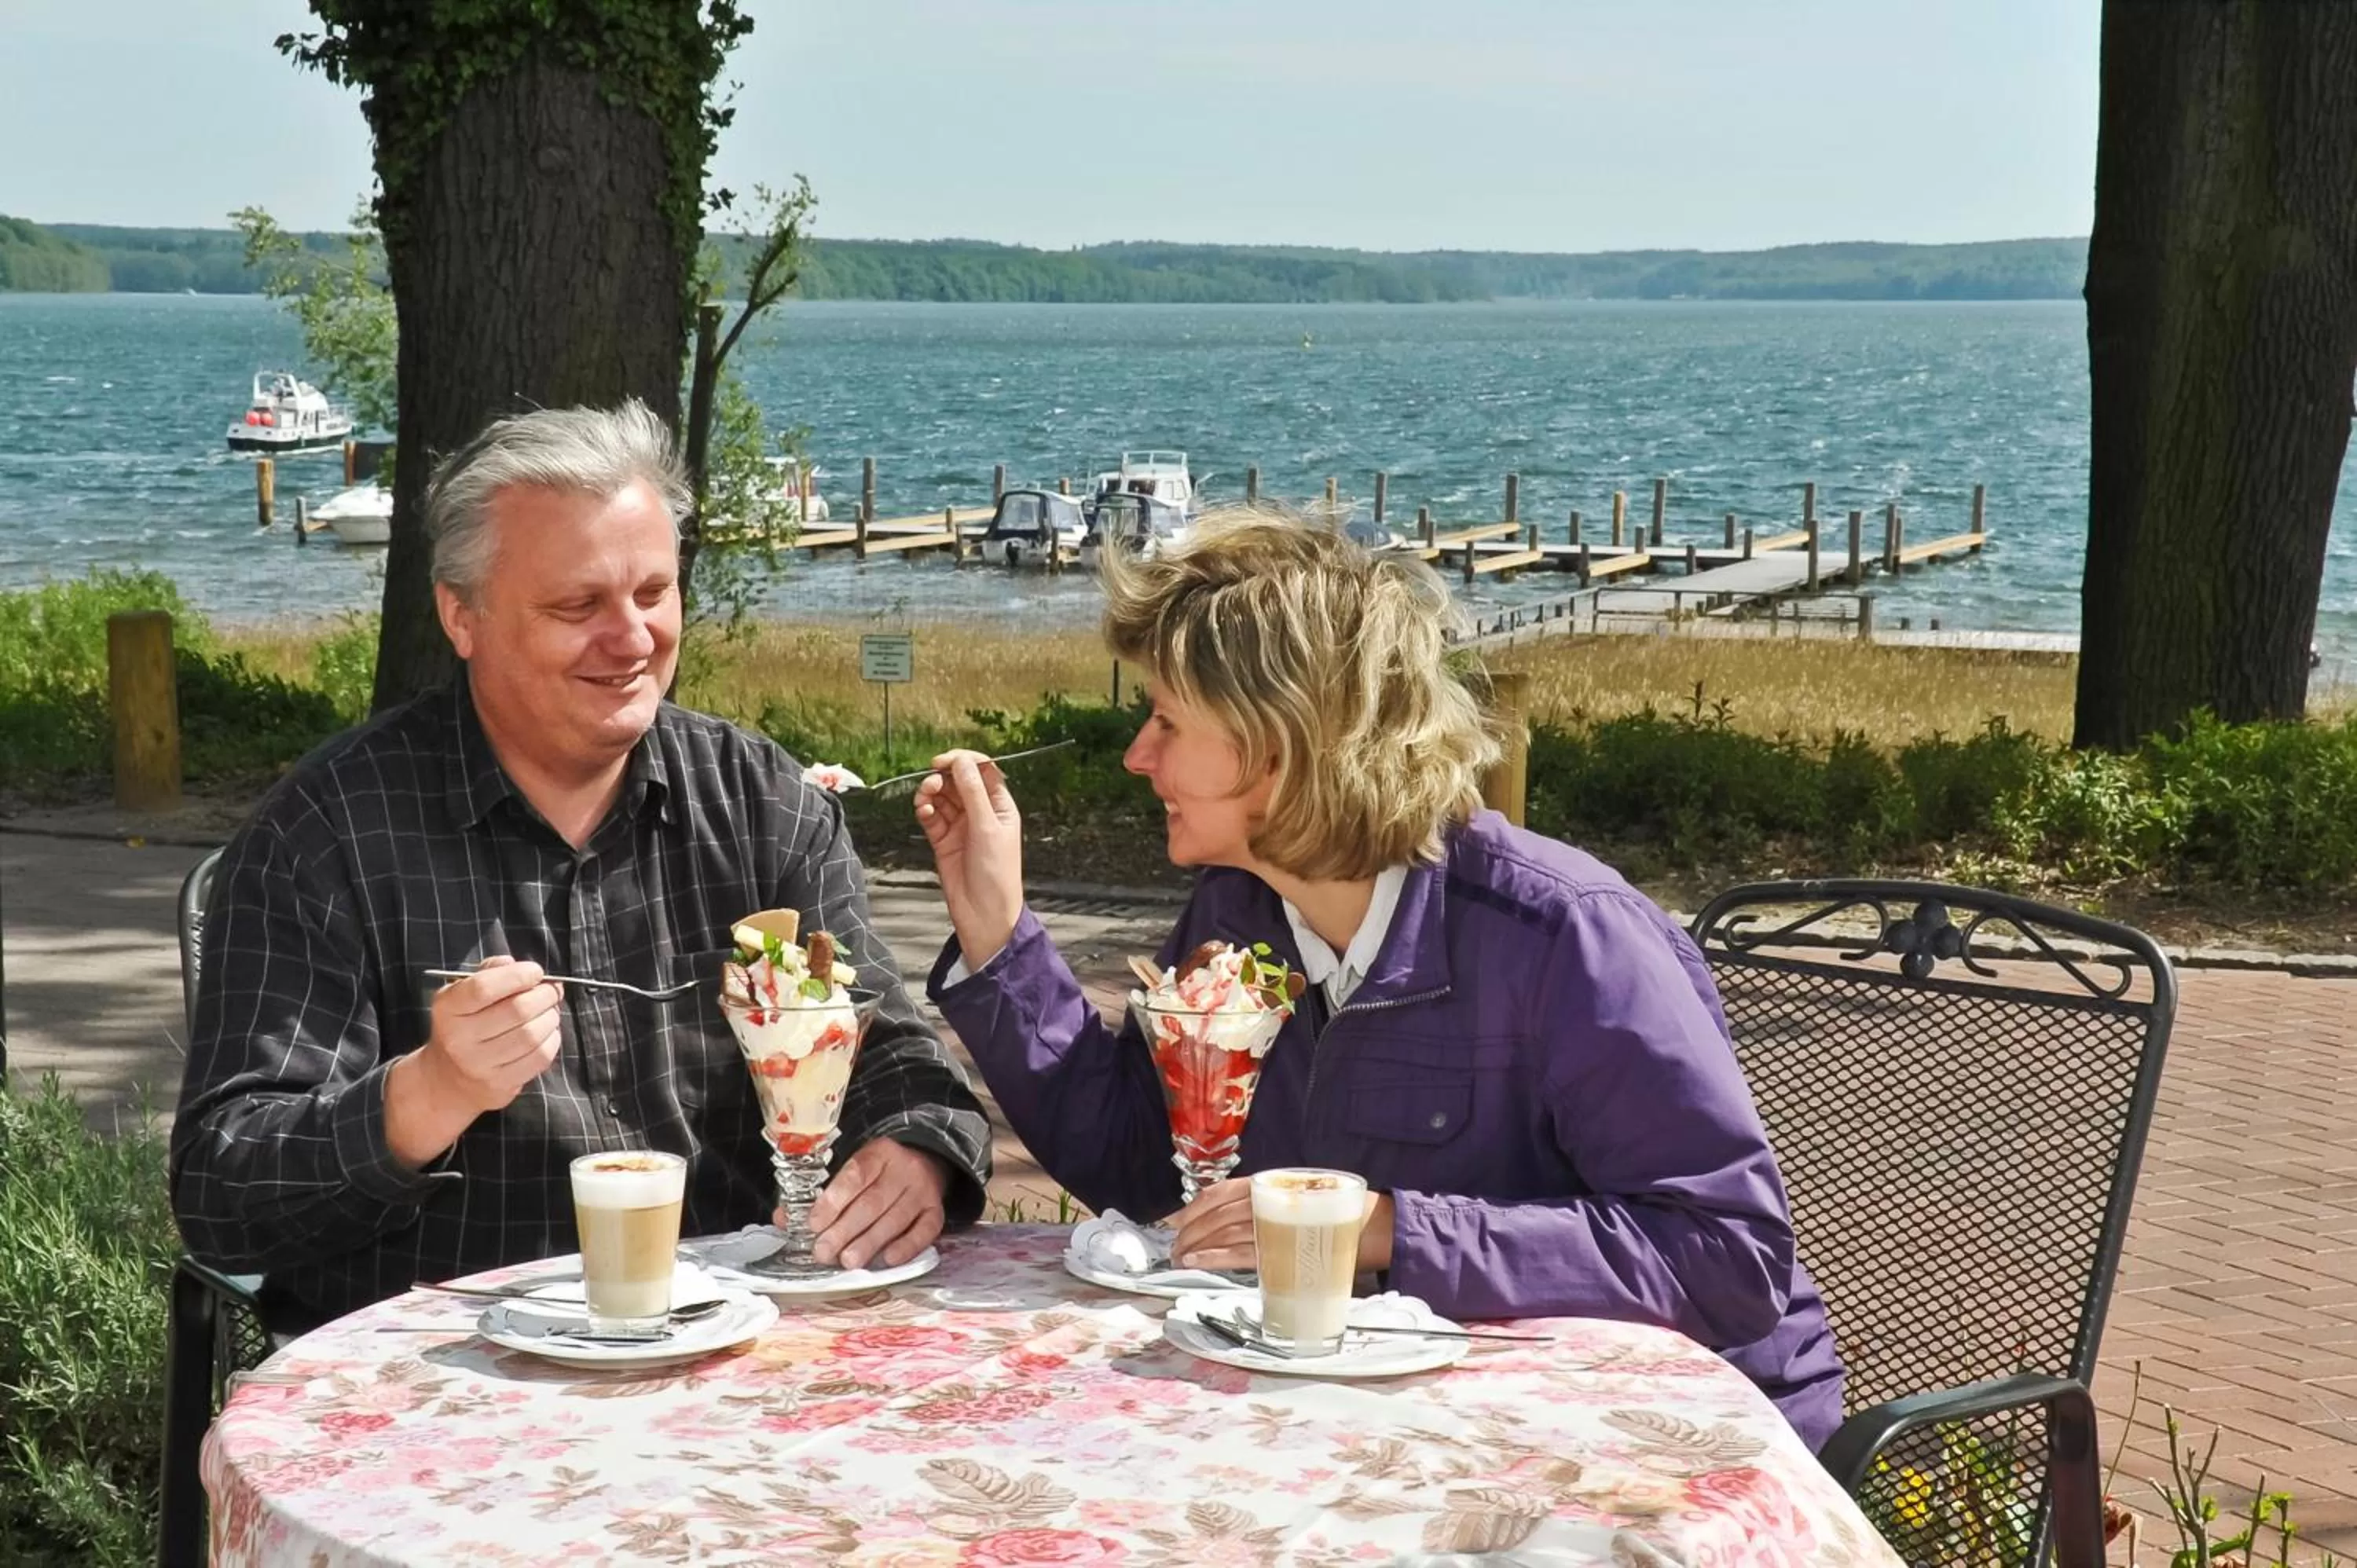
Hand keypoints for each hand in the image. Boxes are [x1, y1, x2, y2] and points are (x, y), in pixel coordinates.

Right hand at [420, 957, 565, 1115]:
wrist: (448, 1078)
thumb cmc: (465, 1024)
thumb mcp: (463, 993)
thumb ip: (488, 972)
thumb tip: (514, 964)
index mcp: (448, 1008)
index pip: (484, 988)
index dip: (518, 975)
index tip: (536, 972)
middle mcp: (459, 1038)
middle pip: (517, 1010)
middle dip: (545, 995)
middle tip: (552, 990)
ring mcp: (479, 1065)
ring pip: (532, 1035)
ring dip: (551, 1017)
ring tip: (550, 1011)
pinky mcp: (499, 1084)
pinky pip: (540, 1057)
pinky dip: (552, 1040)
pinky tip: (547, 1032)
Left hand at [797, 1137, 949, 1270]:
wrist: (926, 1163)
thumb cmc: (879, 1173)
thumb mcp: (853, 1171)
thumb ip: (822, 1195)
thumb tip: (784, 1219)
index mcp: (879, 1154)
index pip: (855, 1175)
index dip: (833, 1201)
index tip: (814, 1223)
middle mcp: (905, 1170)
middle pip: (873, 1202)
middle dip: (845, 1230)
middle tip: (823, 1252)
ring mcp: (923, 1191)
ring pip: (895, 1219)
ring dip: (869, 1243)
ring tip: (847, 1261)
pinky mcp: (936, 1212)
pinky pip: (924, 1232)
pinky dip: (906, 1247)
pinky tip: (887, 1259)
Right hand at [913, 750, 1024, 969]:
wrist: (983, 915)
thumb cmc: (996, 875)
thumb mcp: (987, 828)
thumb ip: (973, 793)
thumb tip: (962, 762)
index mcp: (1000, 807)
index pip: (983, 772)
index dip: (964, 762)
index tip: (946, 760)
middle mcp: (980, 813)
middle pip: (959, 782)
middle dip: (944, 776)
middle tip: (932, 779)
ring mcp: (961, 826)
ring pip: (942, 798)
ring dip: (931, 792)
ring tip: (925, 797)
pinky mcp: (943, 840)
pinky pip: (931, 817)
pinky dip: (925, 810)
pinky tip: (924, 812)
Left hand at [1170, 1179, 1395, 1273]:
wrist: (1375, 1227)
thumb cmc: (1335, 1216)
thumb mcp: (1297, 1201)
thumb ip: (1267, 1206)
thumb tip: (1228, 1223)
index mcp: (1272, 1184)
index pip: (1222, 1191)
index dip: (1195, 1205)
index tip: (1175, 1221)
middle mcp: (1271, 1198)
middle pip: (1219, 1213)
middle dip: (1191, 1230)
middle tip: (1174, 1246)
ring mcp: (1277, 1223)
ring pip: (1225, 1233)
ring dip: (1197, 1245)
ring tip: (1180, 1257)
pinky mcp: (1285, 1249)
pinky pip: (1242, 1253)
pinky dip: (1215, 1257)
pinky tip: (1198, 1261)